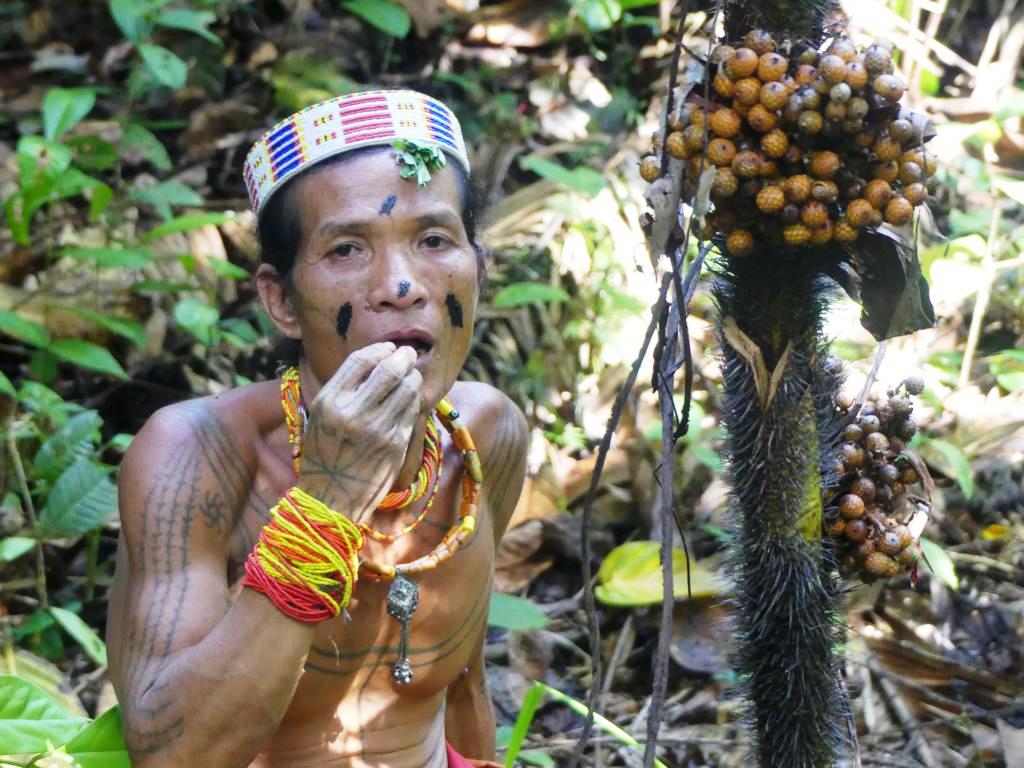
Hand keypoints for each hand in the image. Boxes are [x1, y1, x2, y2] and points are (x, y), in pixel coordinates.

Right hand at [297, 342, 423, 519]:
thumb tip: (378, 358)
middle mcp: (354, 413)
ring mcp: (378, 429)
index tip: (388, 347)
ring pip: (408, 388)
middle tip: (408, 353)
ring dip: (413, 377)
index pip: (361, 360)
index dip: (380, 349)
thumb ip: (344, 388)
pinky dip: (414, 399)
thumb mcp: (320, 416)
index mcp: (330, 402)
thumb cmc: (324, 454)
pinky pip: (412, 411)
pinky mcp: (396, 444)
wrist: (331, 499)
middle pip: (390, 370)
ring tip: (411, 376)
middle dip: (403, 356)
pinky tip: (410, 399)